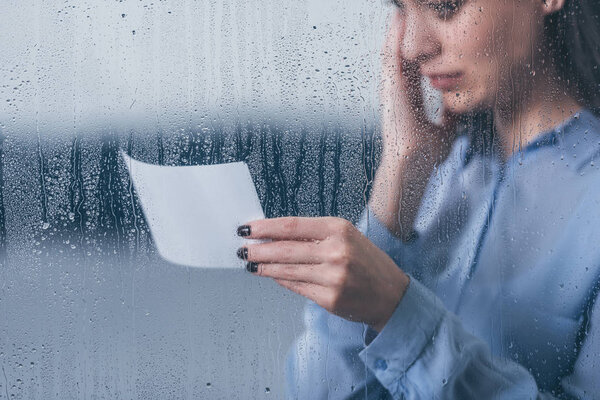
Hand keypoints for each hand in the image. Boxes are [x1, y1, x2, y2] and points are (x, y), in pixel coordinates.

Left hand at [237, 217, 408, 331]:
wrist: (391, 294)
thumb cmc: (366, 261)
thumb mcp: (346, 237)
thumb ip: (314, 236)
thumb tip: (275, 236)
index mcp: (339, 229)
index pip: (292, 226)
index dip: (265, 227)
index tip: (248, 228)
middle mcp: (336, 252)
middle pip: (285, 249)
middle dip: (258, 249)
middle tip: (242, 248)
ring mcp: (333, 277)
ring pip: (286, 270)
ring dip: (264, 266)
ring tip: (250, 262)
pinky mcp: (329, 299)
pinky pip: (296, 287)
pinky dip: (280, 280)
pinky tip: (270, 275)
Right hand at [380, 10, 455, 157]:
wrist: (413, 165)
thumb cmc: (425, 155)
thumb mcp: (444, 130)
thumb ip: (448, 117)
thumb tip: (457, 107)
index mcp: (408, 100)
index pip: (413, 68)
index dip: (419, 50)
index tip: (427, 34)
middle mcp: (397, 92)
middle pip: (401, 55)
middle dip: (405, 34)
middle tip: (411, 13)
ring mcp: (392, 90)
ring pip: (393, 52)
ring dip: (397, 31)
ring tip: (402, 10)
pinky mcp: (390, 88)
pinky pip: (391, 57)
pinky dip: (394, 39)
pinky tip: (398, 21)